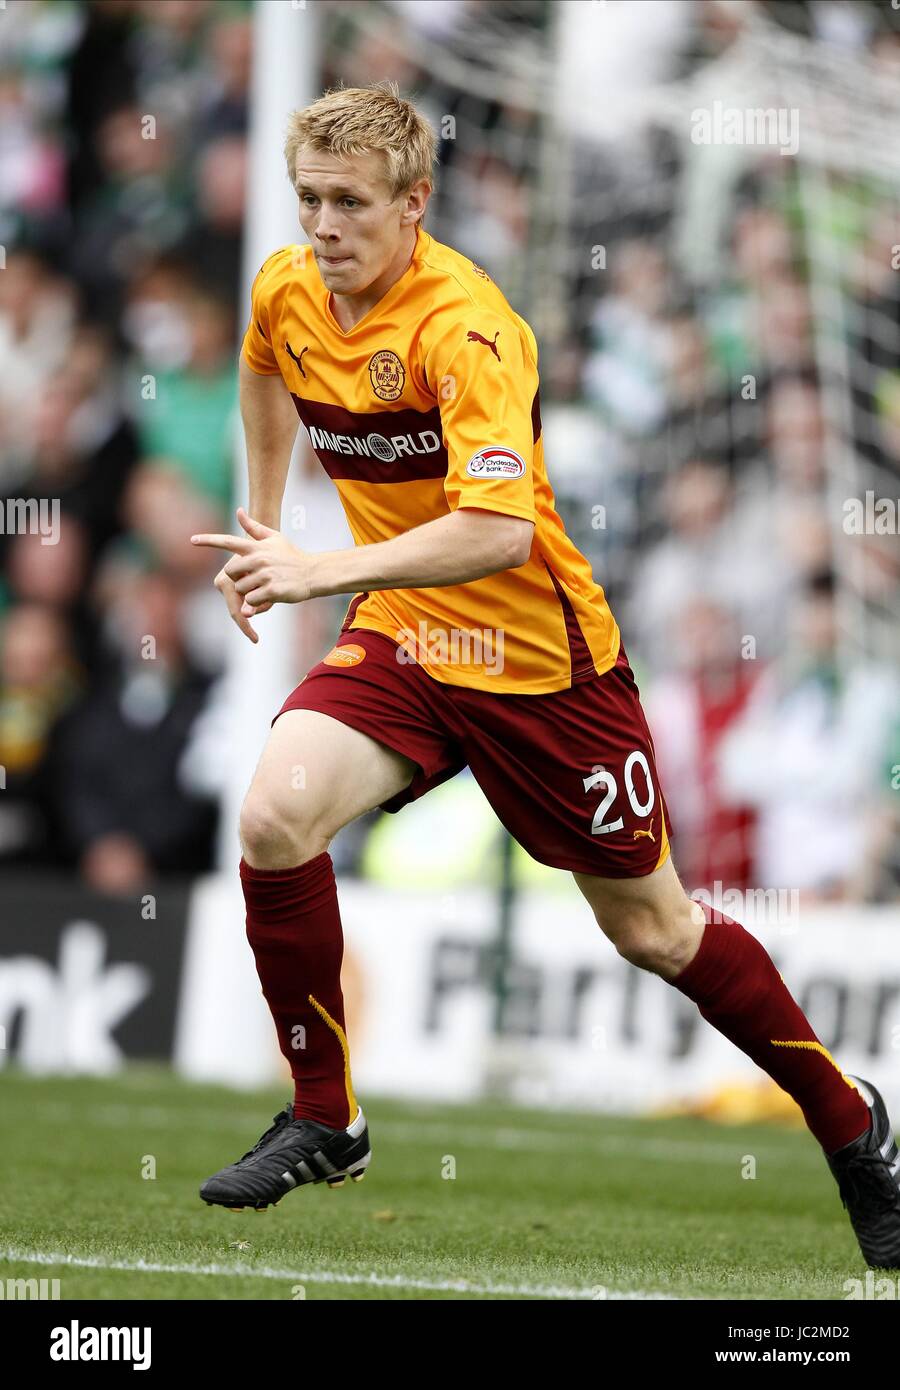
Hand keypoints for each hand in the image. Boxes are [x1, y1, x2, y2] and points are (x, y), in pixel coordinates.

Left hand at [192, 509, 313, 634]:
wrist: (312, 573)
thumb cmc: (291, 556)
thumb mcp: (274, 538)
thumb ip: (254, 527)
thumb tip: (238, 510)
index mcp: (256, 546)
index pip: (228, 541)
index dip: (209, 541)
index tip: (192, 540)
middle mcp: (259, 558)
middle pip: (230, 572)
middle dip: (238, 578)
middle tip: (253, 578)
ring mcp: (265, 574)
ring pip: (241, 588)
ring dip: (249, 591)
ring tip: (265, 586)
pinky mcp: (271, 590)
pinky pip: (251, 600)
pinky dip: (256, 603)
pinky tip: (268, 597)